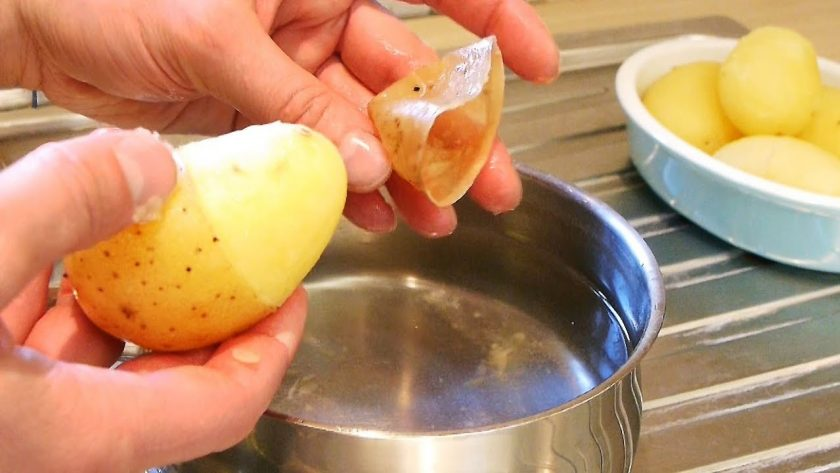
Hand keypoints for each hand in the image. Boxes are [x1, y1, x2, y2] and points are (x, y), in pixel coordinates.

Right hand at [0, 129, 306, 470]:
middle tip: (228, 265)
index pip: (223, 407)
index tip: (291, 297)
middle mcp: (52, 447)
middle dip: (204, 320)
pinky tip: (50, 260)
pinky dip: (58, 312)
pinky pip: (42, 362)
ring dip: (127, 307)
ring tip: (141, 243)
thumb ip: (63, 206)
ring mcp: (19, 428)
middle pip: (170, 390)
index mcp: (73, 434)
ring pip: (99, 374)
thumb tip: (149, 166)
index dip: (271, 348)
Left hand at [7, 0, 559, 236]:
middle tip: (490, 181)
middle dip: (451, 133)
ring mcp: (287, 68)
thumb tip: (364, 162)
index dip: (493, 24)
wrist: (36, 25)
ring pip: (363, 126)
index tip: (536, 63)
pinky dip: (343, 186)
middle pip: (404, 78)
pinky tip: (374, 214)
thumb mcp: (217, 38)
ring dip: (402, 173)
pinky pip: (317, 153)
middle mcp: (310, 15)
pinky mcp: (260, 112)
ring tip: (439, 216)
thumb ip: (296, 103)